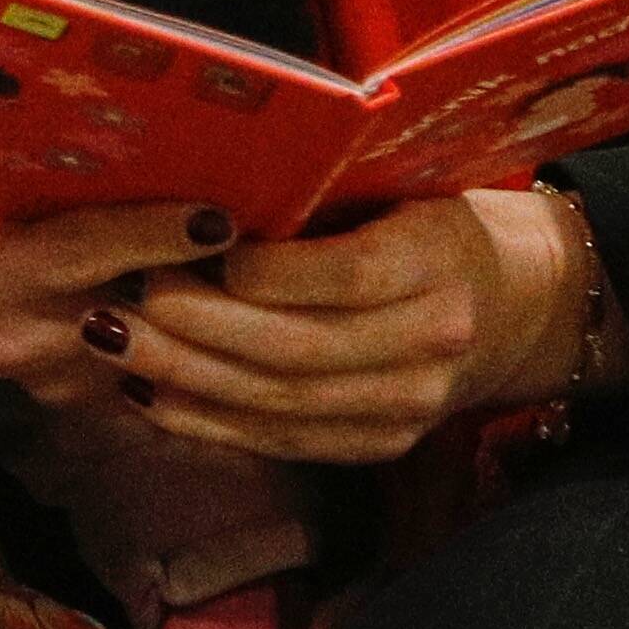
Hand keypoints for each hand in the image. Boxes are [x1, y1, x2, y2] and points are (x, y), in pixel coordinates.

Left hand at [0, 190, 620, 469]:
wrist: (514, 304)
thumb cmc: (425, 219)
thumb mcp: (395, 184)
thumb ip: (321, 193)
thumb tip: (210, 187)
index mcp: (437, 258)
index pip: (347, 275)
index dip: (267, 273)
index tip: (197, 250)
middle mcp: (431, 341)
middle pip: (299, 349)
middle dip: (198, 330)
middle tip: (122, 304)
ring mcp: (409, 404)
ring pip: (282, 402)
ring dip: (187, 378)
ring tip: (114, 346)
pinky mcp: (381, 445)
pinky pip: (284, 442)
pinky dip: (210, 422)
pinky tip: (151, 394)